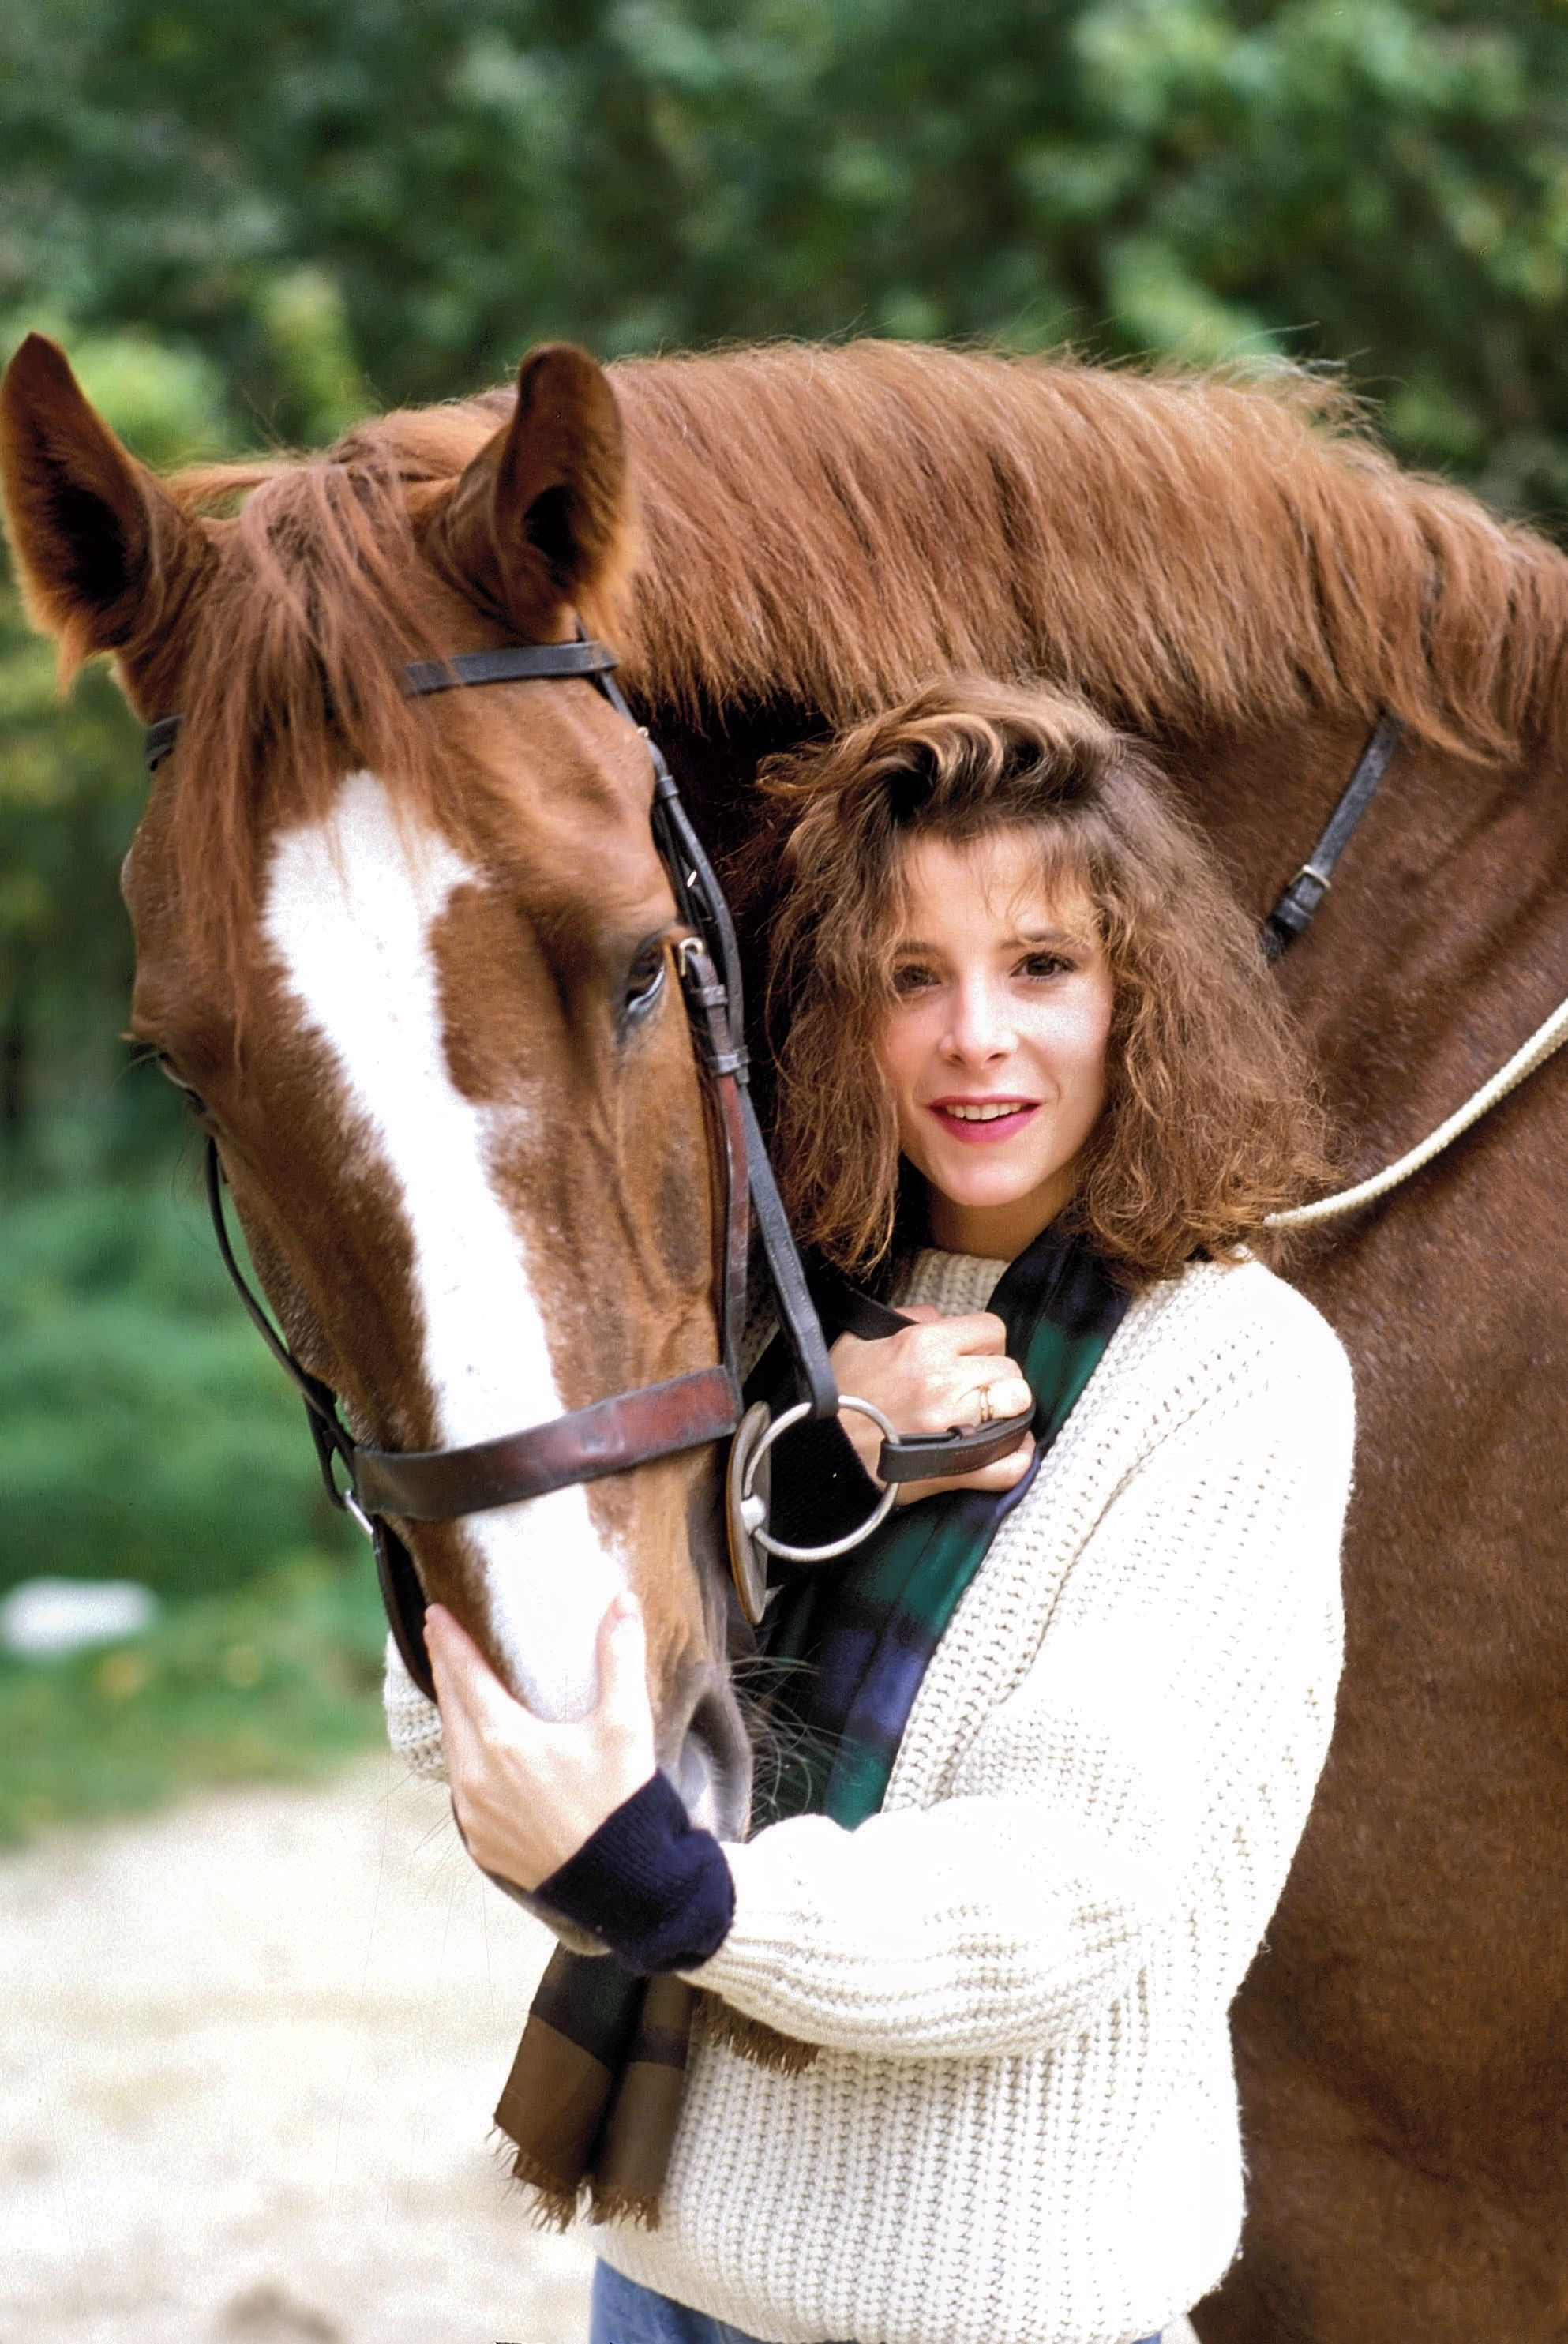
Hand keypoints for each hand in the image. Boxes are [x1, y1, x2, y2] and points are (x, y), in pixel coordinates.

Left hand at [427, 1593, 656, 1891]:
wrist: (621, 1887)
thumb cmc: (622, 1804)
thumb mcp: (626, 1726)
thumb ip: (620, 1657)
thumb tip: (622, 1601)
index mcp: (506, 1740)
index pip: (465, 1675)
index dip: (449, 1641)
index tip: (433, 1614)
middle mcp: (477, 1776)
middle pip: (451, 1707)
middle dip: (445, 1669)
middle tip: (438, 1638)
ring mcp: (474, 1814)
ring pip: (452, 1749)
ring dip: (452, 1713)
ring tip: (455, 1689)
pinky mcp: (480, 1843)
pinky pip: (461, 1789)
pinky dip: (463, 1758)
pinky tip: (473, 1752)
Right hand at [830, 1306, 1034, 1503]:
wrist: (816, 1454)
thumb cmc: (835, 1397)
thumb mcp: (859, 1339)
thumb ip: (906, 1319)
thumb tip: (940, 1318)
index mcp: (924, 1345)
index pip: (991, 1329)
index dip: (986, 1342)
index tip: (973, 1356)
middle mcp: (943, 1381)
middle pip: (1009, 1369)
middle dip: (997, 1377)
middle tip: (977, 1389)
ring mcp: (952, 1426)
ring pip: (1017, 1407)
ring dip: (1008, 1411)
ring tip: (990, 1416)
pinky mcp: (953, 1468)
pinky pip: (1008, 1465)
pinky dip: (1014, 1459)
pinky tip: (1008, 1451)